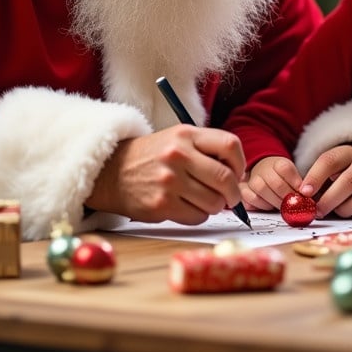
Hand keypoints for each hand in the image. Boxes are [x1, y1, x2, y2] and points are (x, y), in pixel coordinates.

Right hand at [86, 125, 245, 224]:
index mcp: (186, 134)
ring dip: (215, 206)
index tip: (237, 173)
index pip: (230, 145)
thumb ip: (206, 149)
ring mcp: (170, 181)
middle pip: (226, 178)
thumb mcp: (177, 139)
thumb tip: (238, 174)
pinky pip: (197, 216)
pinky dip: (198, 215)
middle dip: (233, 193)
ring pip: (214, 202)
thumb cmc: (152, 157)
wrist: (112, 172)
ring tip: (203, 200)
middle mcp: (178, 155)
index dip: (240, 163)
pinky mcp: (162, 204)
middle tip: (231, 197)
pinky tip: (186, 207)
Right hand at [242, 156, 301, 210]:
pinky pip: (249, 198)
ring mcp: (252, 179)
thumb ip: (300, 185)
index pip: (286, 169)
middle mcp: (263, 169)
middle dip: (287, 197)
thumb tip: (308, 197)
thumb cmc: (282, 179)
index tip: (303, 193)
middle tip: (295, 205)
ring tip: (283, 207)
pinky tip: (268, 206)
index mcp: (278, 163)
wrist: (263, 173)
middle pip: (275, 183)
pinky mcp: (243, 189)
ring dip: (275, 202)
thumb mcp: (294, 177)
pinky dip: (260, 205)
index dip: (295, 183)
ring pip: (261, 189)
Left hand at [299, 143, 351, 217]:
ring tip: (336, 210)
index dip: (315, 177)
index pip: (329, 161)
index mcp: (348, 152)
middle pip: (347, 181)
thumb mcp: (337, 164)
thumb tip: (301, 199)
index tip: (303, 192)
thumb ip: (321, 178)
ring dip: (345, 208)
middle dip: (328, 199)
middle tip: (316, 211)